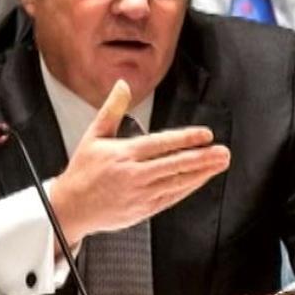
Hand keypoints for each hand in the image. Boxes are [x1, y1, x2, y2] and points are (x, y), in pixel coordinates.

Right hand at [49, 79, 229, 246]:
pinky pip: (171, 198)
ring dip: (201, 173)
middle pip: (174, 165)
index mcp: (123, 155)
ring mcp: (140, 195)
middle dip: (202, 158)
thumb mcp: (94, 136)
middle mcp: (134, 175)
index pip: (161, 144)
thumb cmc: (83, 170)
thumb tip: (122, 84)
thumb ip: (112, 109)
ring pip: (177, 183)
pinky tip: (201, 179)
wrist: (70, 208)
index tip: (206, 135)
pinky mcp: (142, 210)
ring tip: (219, 163)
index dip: (185, 139)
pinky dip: (188, 188)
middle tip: (223, 152)